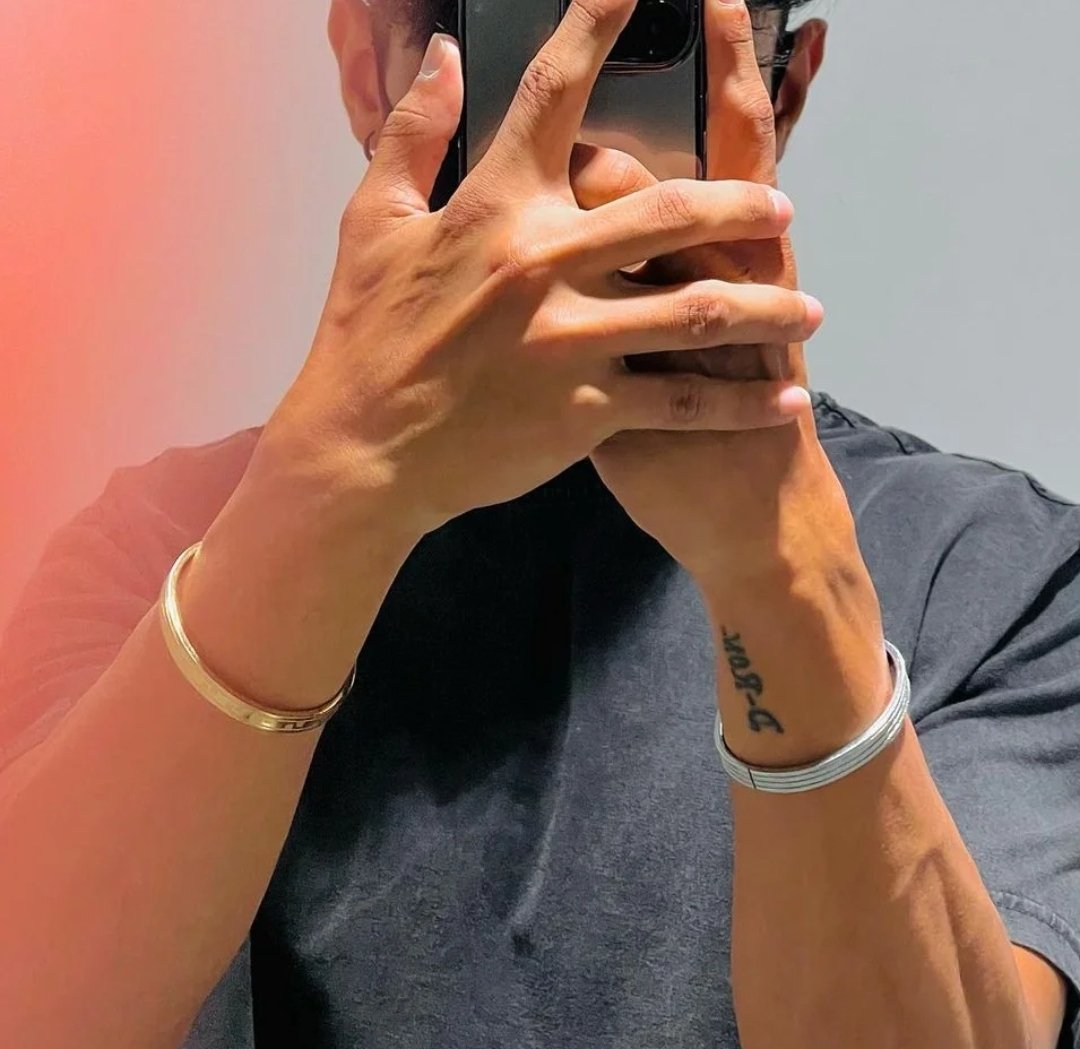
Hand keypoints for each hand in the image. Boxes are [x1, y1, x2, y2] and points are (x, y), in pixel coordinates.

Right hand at [259, 0, 819, 540]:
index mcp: (495, 204)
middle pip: (676, 208)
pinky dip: (741, 404)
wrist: (363, 450)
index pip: (558, 91)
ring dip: (768, 306)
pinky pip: (685, 402)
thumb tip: (446, 55)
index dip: (601, 22)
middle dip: (745, 203)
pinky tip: (783, 401)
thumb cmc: (364, 337)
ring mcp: (574, 338)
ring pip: (702, 309)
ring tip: (808, 312)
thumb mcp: (371, 223)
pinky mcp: (588, 408)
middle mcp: (547, 260)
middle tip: (783, 212)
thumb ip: (411, 132)